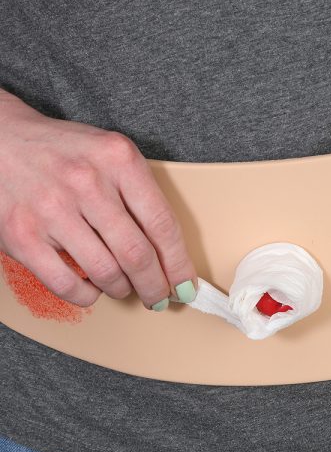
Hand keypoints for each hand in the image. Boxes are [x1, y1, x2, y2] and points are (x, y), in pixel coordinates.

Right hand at [0, 90, 197, 309]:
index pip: (163, 224)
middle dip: (155, 287)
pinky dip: (87, 296)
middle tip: (159, 298)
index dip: (179, 263)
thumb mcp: (111, 155)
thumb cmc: (65, 153)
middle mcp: (86, 182)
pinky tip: (92, 290)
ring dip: (122, 289)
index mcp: (118, 159)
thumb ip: (141, 195)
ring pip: (106, 272)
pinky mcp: (22, 235)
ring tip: (124, 287)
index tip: (187, 286)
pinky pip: (67, 284)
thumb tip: (170, 254)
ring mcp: (51, 209)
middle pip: (138, 254)